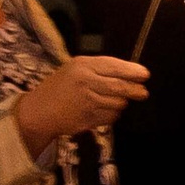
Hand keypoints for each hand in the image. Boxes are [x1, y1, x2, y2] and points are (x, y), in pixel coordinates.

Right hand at [15, 56, 147, 153]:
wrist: (39, 111)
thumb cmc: (60, 87)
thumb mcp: (76, 69)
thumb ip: (101, 69)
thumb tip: (133, 72)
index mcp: (83, 65)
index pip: (115, 67)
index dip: (133, 72)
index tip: (145, 75)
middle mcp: (85, 81)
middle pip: (121, 87)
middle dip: (136, 90)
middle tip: (143, 92)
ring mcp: (87, 101)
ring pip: (118, 103)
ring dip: (121, 103)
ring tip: (114, 101)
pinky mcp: (88, 118)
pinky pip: (111, 117)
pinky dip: (112, 115)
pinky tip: (103, 111)